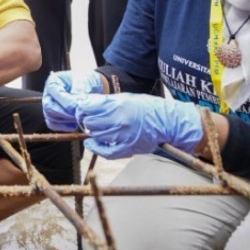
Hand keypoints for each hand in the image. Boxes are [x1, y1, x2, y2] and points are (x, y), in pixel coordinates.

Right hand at [42, 69, 103, 130]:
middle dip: (65, 113)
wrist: (91, 88)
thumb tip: (75, 103)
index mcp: (53, 82)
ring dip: (65, 121)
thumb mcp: (85, 80)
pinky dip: (63, 127)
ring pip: (50, 117)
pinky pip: (52, 124)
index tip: (78, 106)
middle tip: (78, 116)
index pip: (54, 92)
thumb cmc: (87, 80)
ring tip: (78, 119)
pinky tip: (74, 125)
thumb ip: (80, 89)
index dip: (65, 101)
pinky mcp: (53, 116)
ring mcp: (49, 105)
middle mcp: (48, 94)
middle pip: (49, 107)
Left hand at [75, 93, 203, 158]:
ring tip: (95, 128)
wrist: (168, 121)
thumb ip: (106, 102)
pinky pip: (106, 152)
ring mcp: (124, 136)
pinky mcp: (129, 148)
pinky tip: (92, 144)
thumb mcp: (125, 98)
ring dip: (92, 132)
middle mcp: (119, 120)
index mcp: (118, 105)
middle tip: (87, 119)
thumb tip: (86, 103)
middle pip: (89, 122)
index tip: (81, 109)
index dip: (81, 109)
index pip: (87, 107)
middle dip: (85, 120)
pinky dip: (96, 148)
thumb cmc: (147, 107)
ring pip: (96, 135)